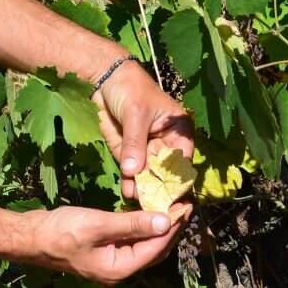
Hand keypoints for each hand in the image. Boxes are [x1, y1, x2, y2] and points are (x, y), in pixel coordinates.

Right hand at [21, 203, 191, 285]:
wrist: (29, 236)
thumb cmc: (61, 231)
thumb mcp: (98, 225)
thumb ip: (132, 224)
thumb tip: (166, 221)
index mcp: (120, 269)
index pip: (156, 248)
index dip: (173, 227)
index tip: (185, 205)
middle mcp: (119, 269)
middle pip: (154, 250)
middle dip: (170, 228)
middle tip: (184, 203)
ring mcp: (111, 260)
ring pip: (144, 244)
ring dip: (158, 226)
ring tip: (172, 204)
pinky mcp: (104, 249)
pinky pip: (131, 239)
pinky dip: (142, 225)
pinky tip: (148, 210)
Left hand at [91, 59, 195, 202]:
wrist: (105, 80)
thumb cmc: (130, 89)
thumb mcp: (135, 114)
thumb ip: (135, 143)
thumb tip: (133, 172)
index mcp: (178, 132)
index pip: (182, 161)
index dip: (180, 180)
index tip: (175, 198)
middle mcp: (165, 145)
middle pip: (167, 174)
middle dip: (161, 190)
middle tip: (156, 207)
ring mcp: (146, 152)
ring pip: (149, 177)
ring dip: (144, 190)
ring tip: (139, 203)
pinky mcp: (129, 155)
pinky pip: (132, 174)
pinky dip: (130, 184)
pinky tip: (128, 193)